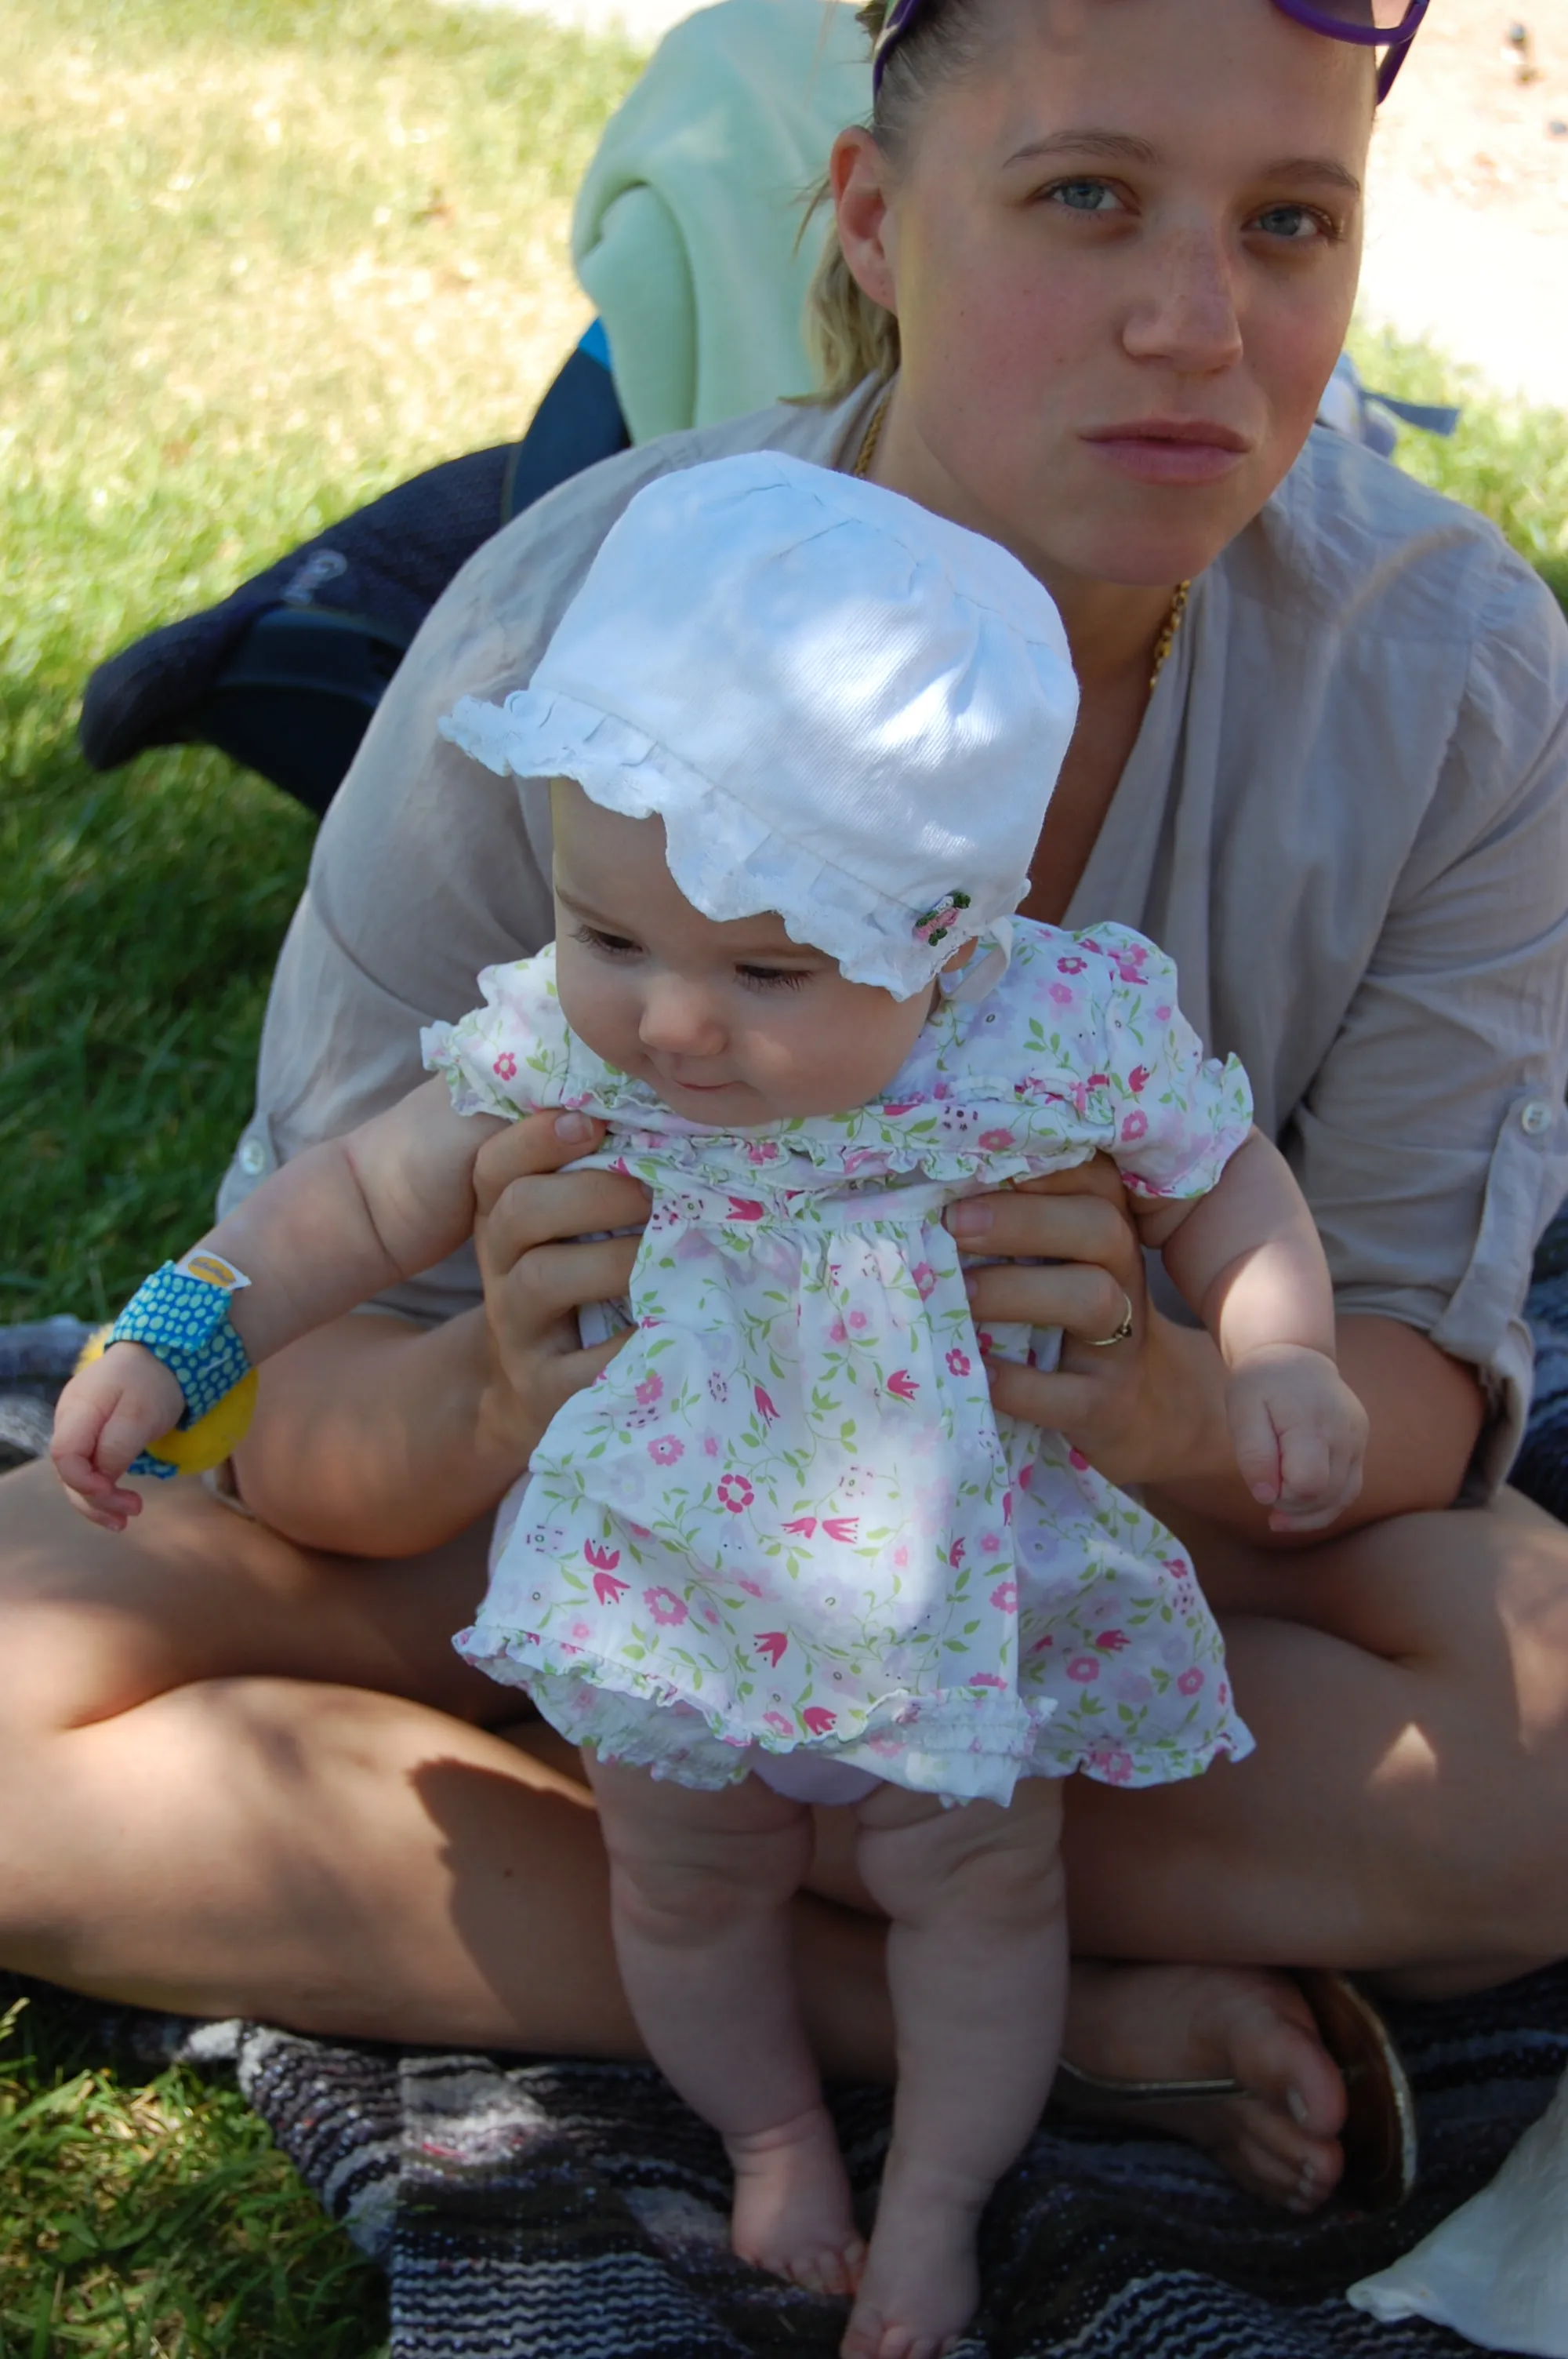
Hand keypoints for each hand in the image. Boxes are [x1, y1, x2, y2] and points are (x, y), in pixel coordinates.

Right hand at [50, 1342, 184, 1531]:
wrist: (160, 1355)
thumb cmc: (153, 1382)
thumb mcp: (142, 1414)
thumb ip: (117, 1446)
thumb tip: (102, 1479)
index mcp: (78, 1408)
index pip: (64, 1454)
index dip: (83, 1481)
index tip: (113, 1492)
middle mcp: (70, 1420)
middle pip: (68, 1471)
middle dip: (96, 1499)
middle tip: (133, 1512)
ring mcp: (78, 1428)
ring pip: (77, 1475)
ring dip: (98, 1502)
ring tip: (125, 1521)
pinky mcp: (90, 1435)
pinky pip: (88, 1468)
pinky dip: (102, 1489)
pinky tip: (118, 1506)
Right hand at [472, 1109, 650, 1458]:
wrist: (532, 1391)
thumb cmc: (576, 1287)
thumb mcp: (571, 1233)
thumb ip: (597, 1181)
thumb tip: (672, 1126)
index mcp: (504, 1216)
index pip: (496, 1164)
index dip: (537, 1137)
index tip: (593, 1123)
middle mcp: (500, 1265)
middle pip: (518, 1210)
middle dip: (592, 1192)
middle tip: (654, 1194)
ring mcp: (516, 1329)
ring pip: (539, 1278)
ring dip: (612, 1260)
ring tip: (667, 1255)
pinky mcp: (542, 1389)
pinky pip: (580, 1365)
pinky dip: (629, 1342)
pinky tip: (674, 1326)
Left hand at [946, 1159, 1203, 1491]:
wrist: (1142, 1411)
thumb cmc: (1068, 1317)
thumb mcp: (1055, 1261)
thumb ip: (1012, 1222)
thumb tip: (919, 1188)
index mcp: (1108, 1227)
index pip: (1093, 1175)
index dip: (1040, 1163)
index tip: (974, 1161)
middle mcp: (1125, 1274)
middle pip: (1100, 1226)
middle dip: (1022, 1219)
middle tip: (953, 1224)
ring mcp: (1123, 1342)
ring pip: (1093, 1299)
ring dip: (1016, 1291)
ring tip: (958, 1295)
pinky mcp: (1106, 1404)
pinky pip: (1066, 1393)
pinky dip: (1014, 1383)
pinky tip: (973, 1369)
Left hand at [1225, 1343, 1368, 1532]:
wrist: (1294, 1355)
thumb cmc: (1261, 1383)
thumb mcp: (1243, 1410)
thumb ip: (1254, 1454)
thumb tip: (1266, 1496)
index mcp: (1312, 1421)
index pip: (1309, 1483)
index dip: (1284, 1495)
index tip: (1263, 1482)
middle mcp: (1344, 1432)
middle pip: (1327, 1494)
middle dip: (1293, 1505)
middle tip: (1265, 1491)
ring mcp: (1358, 1439)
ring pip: (1344, 1497)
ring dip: (1310, 1513)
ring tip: (1278, 1515)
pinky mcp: (1360, 1445)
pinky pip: (1349, 1488)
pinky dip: (1326, 1504)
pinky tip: (1299, 1507)